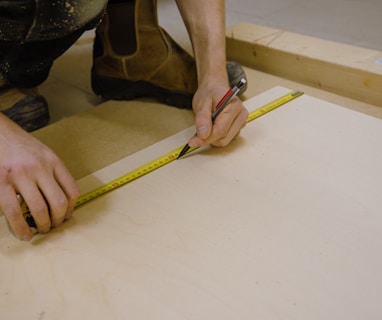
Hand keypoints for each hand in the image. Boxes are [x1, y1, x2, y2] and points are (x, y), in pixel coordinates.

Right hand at [0, 115, 79, 240]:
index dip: (71, 208)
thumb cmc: (20, 145)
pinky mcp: (1, 182)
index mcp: (53, 161)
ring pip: (39, 209)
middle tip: (54, 226)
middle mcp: (40, 167)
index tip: (67, 216)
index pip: (72, 190)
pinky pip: (14, 211)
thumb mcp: (44, 154)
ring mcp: (20, 175)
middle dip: (58, 220)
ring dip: (43, 225)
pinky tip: (25, 234)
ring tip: (41, 230)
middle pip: (58, 202)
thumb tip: (62, 201)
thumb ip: (53, 174)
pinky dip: (21, 228)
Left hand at [188, 82, 248, 147]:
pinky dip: (216, 138)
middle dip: (208, 139)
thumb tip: (203, 134)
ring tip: (205, 127)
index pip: (220, 130)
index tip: (193, 141)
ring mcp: (241, 122)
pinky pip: (226, 139)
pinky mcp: (238, 128)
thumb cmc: (210, 94)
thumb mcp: (202, 104)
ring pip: (225, 141)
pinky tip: (211, 128)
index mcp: (234, 106)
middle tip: (196, 135)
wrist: (215, 89)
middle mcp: (241, 115)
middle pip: (223, 138)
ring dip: (212, 139)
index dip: (205, 138)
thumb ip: (202, 119)